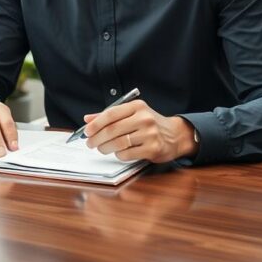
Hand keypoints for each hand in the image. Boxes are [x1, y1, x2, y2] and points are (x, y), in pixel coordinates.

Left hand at [83, 99, 197, 162]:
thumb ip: (110, 116)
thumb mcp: (132, 114)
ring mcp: (150, 134)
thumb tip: (87, 120)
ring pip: (118, 143)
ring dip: (105, 148)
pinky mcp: (153, 149)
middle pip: (112, 130)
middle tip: (90, 143)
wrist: (175, 135)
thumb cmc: (149, 124)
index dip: (95, 124)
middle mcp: (144, 118)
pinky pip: (128, 154)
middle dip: (97, 138)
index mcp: (137, 107)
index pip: (110, 114)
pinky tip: (118, 153)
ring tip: (101, 149)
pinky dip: (119, 155)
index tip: (87, 131)